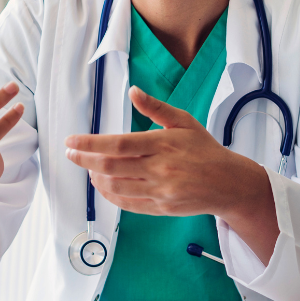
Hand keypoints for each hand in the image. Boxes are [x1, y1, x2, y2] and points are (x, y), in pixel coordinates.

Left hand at [64, 86, 278, 262]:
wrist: (229, 183)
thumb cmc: (204, 149)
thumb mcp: (183, 121)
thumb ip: (155, 108)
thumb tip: (133, 92)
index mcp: (163, 144)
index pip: (118, 144)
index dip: (90, 143)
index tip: (71, 140)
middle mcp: (159, 169)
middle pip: (110, 166)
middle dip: (84, 159)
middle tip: (70, 152)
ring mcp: (160, 191)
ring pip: (115, 187)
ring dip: (94, 177)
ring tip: (87, 166)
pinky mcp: (161, 208)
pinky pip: (127, 204)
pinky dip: (108, 194)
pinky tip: (100, 184)